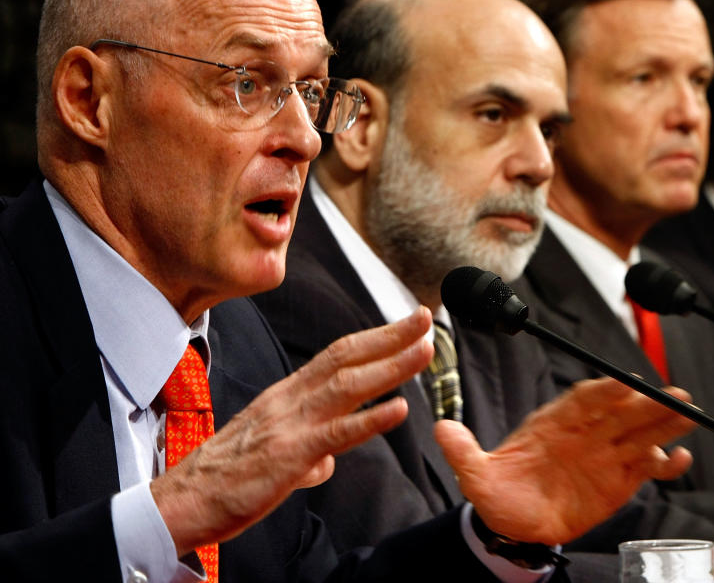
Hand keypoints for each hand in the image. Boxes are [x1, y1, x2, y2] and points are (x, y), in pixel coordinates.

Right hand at [151, 307, 433, 555]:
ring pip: (347, 386)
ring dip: (390, 367)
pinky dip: (370, 420)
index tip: (407, 324)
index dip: (375, 337)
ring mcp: (290, 424)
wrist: (181, 501)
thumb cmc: (226, 477)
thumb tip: (329, 459)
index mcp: (288, 395)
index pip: (338, 355)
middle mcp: (291, 399)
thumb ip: (307, 450)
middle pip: (347, 356)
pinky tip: (398, 410)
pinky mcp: (288, 455)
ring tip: (423, 352)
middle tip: (426, 318)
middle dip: (391, 336)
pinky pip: (335, 434)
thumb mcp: (273, 452)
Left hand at [435, 379, 694, 544]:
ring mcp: (604, 454)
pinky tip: (680, 458)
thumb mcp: (475, 474)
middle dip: (646, 403)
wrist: (513, 525)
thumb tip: (441, 428)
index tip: (623, 383)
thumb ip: (464, 452)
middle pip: (620, 412)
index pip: (583, 400)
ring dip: (664, 423)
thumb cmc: (498, 492)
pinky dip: (665, 463)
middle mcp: (585, 433)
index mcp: (554, 422)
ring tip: (690, 414)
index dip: (604, 391)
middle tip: (675, 396)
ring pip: (639, 433)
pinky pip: (646, 467)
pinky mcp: (618, 480)